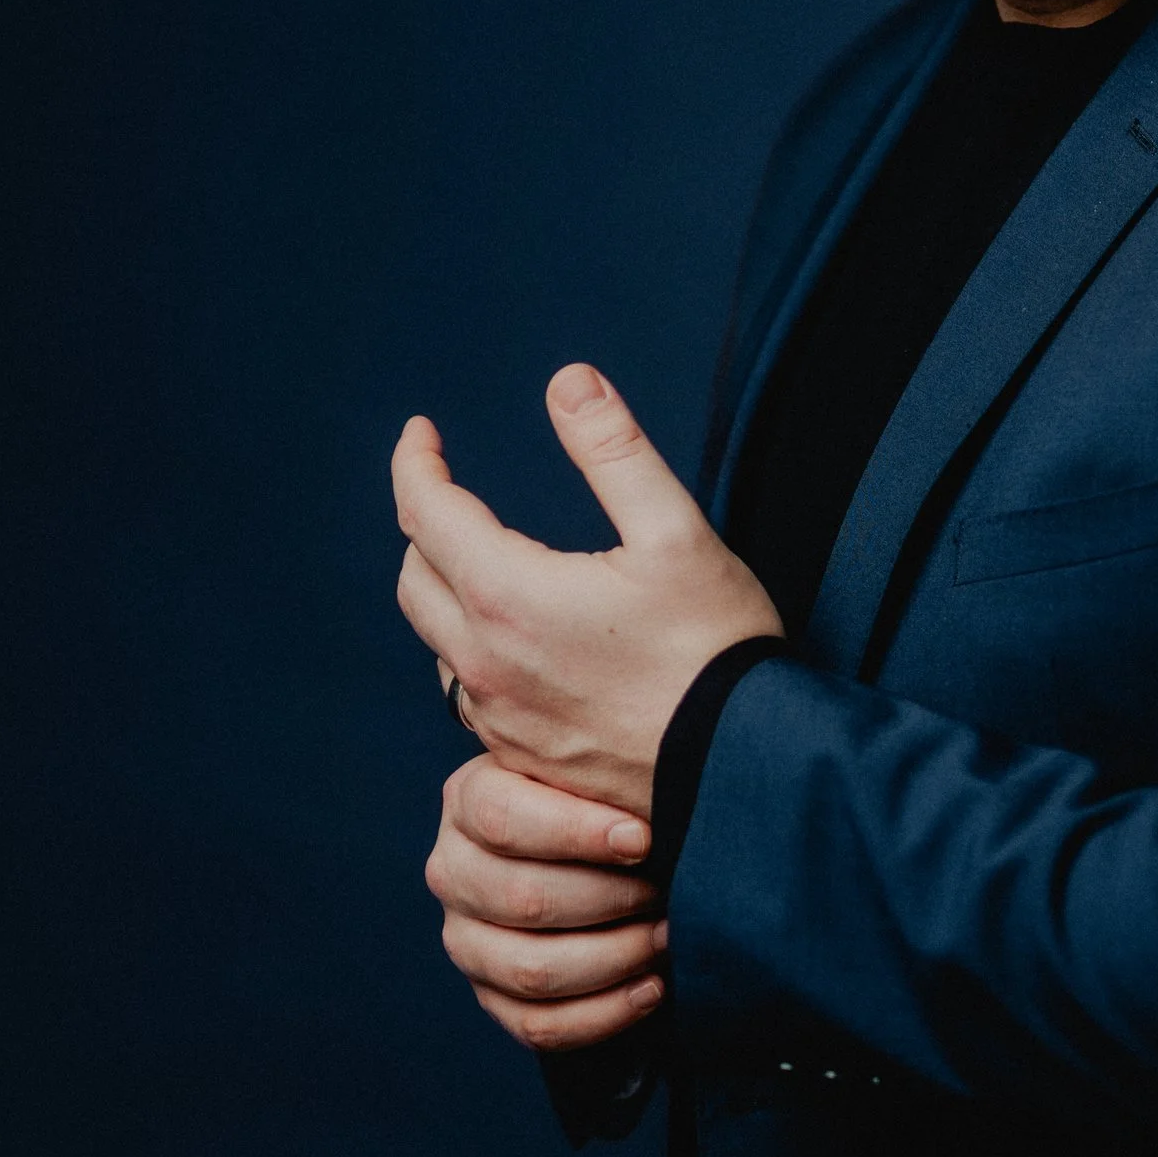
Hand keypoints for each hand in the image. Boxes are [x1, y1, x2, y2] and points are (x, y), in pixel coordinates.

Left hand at [392, 362, 781, 820]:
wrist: (742, 774)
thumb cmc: (717, 653)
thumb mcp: (677, 533)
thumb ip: (615, 450)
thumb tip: (569, 382)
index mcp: (508, 596)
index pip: (424, 511)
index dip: (416, 462)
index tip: (423, 432)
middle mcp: (484, 663)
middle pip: (415, 576)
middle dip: (426, 523)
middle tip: (452, 490)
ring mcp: (497, 720)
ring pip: (437, 640)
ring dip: (448, 590)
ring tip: (485, 562)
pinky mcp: (520, 760)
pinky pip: (469, 694)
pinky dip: (475, 649)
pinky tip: (520, 643)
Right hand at [425, 758, 668, 1050]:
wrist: (591, 851)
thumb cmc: (604, 799)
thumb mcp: (591, 767)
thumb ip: (602, 762)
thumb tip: (652, 767)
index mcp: (469, 800)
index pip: (505, 820)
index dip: (577, 833)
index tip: (643, 840)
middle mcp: (453, 870)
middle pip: (525, 899)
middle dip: (612, 900)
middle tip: (670, 890)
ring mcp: (466, 940)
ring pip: (533, 969)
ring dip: (615, 957)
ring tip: (668, 936)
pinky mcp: (491, 996)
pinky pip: (539, 1025)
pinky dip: (604, 1015)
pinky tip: (652, 989)